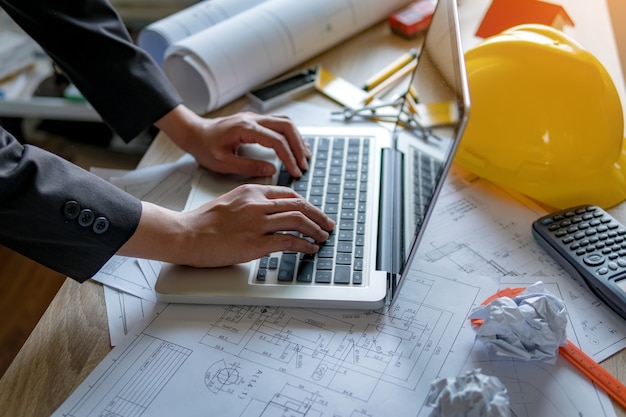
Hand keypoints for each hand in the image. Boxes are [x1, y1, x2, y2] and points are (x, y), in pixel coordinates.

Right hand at [118, 184, 334, 267]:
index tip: (313, 212)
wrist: (185, 234)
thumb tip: (269, 217)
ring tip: (323, 237)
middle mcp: (258, 203)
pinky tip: (310, 249)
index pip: (288, 194)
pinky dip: (305, 245)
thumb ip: (251, 205)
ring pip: (298, 220)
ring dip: (316, 229)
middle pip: (299, 205)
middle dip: (318, 215)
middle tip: (328, 224)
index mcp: (251, 191)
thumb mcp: (230, 202)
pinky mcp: (256, 243)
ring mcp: (258, 222)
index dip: (305, 204)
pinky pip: (289, 241)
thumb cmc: (202, 222)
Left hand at [156, 105, 309, 177]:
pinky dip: (290, 135)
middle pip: (286, 127)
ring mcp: (255, 118)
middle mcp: (253, 119)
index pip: (276, 141)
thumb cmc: (204, 147)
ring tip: (304, 156)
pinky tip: (294, 146)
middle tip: (304, 164)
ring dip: (297, 139)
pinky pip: (279, 124)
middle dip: (298, 146)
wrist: (194, 133)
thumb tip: (272, 170)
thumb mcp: (223, 163)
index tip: (295, 171)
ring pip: (285, 123)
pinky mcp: (255, 121)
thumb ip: (248, 167)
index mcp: (245, 128)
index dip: (289, 157)